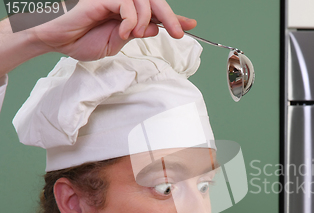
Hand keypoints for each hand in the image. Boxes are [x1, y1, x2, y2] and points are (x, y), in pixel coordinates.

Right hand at [0, 0, 196, 75]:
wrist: (56, 38)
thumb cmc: (81, 39)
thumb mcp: (117, 42)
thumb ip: (137, 33)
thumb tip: (157, 27)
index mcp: (128, 13)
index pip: (155, 12)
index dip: (174, 18)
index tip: (190, 25)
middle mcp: (123, 2)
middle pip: (155, 1)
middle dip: (171, 17)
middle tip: (180, 33)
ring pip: (143, 1)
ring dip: (145, 20)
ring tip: (135, 34)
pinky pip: (127, 3)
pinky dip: (131, 19)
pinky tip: (124, 31)